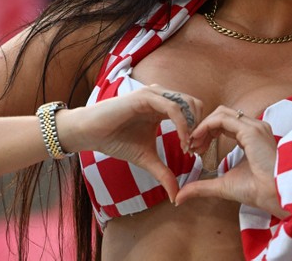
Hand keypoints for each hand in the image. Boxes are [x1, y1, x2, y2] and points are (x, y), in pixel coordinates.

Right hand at [59, 84, 202, 202]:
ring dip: (194, 126)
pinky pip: (173, 108)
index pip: (193, 111)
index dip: (199, 130)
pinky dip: (183, 125)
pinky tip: (182, 142)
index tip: (195, 153)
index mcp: (162, 107)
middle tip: (195, 150)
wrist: (90, 133)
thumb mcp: (146, 159)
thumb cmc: (115, 141)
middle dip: (200, 127)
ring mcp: (153, 95)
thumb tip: (176, 197)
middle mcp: (160, 97)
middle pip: (195, 104)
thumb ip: (164, 173)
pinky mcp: (144, 97)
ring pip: (187, 104)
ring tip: (188, 147)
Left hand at [176, 105, 286, 218]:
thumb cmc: (257, 191)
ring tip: (193, 143)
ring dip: (202, 126)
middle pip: (221, 115)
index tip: (195, 148)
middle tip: (190, 145)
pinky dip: (206, 126)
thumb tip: (179, 197)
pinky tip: (197, 139)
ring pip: (220, 113)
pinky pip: (222, 118)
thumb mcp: (222, 186)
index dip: (206, 132)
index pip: (224, 123)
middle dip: (202, 127)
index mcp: (252, 137)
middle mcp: (254, 128)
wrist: (276, 196)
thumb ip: (201, 187)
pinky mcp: (251, 130)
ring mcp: (254, 127)